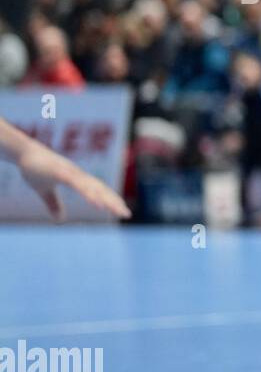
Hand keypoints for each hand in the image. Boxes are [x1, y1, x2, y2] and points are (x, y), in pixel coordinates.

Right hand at [16, 142, 130, 220]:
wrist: (23, 152)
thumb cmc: (35, 169)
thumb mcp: (44, 191)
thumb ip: (54, 203)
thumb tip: (59, 219)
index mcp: (77, 179)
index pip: (99, 190)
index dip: (111, 200)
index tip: (123, 211)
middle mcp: (77, 175)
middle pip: (100, 189)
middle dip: (114, 201)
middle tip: (126, 215)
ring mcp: (69, 172)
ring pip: (90, 186)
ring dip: (103, 198)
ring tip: (113, 210)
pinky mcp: (59, 171)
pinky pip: (76, 183)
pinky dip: (86, 191)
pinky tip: (94, 202)